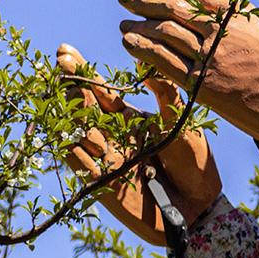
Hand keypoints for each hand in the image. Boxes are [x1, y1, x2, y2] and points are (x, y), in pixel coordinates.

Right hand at [55, 42, 221, 246]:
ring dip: (71, 112)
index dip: (84, 71)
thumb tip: (145, 60)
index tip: (65, 51)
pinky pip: (79, 165)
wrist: (198, 206)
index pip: (102, 91)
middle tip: (60, 61)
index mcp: (130, 119)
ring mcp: (105, 160)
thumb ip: (164, 93)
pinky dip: (70, 148)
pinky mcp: (100, 186)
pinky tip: (60, 130)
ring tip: (67, 88)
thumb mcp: (180, 122)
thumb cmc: (192, 162)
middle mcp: (113, 137)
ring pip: (78, 132)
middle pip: (85, 107)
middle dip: (72, 83)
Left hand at [117, 0, 258, 141]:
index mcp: (237, 15)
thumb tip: (229, 15)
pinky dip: (143, 51)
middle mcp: (220, 32)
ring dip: (138, 26)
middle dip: (142, 0)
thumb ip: (247, 22)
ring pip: (164, 34)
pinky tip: (129, 43)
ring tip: (123, 22)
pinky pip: (165, 64)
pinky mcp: (204, 87)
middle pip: (171, 10)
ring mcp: (210, 59)